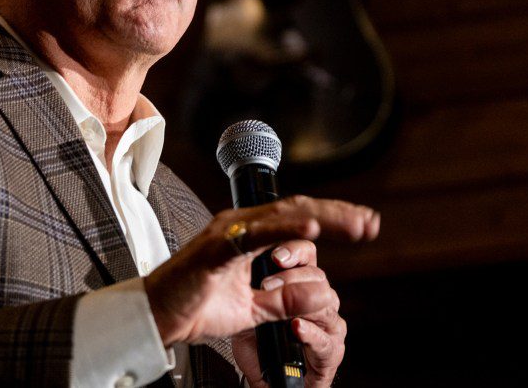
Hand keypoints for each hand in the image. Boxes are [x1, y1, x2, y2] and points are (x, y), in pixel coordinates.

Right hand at [142, 196, 377, 348]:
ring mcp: (227, 232)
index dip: (332, 218)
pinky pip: (255, 235)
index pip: (297, 218)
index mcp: (247, 234)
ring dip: (322, 219)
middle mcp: (239, 225)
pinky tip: (312, 230)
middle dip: (338, 214)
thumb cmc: (195, 307)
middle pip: (297, 210)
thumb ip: (284, 299)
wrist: (155, 317)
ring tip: (355, 226)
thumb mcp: (251, 309)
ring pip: (282, 216)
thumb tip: (321, 291)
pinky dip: (285, 231)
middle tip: (371, 223)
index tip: (365, 226)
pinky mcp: (215, 249)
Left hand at [230, 240, 345, 387]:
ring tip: (275, 300)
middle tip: (266, 284)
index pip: (307, 255)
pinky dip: (311, 334)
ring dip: (300, 301)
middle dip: (292, 277)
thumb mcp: (246, 307)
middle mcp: (319, 300)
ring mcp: (329, 326)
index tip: (275, 256)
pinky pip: (326, 340)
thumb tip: (246, 257)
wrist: (261, 379)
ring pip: (327, 304)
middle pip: (318, 277)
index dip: (295, 251)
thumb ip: (252, 284)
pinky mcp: (331, 352)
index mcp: (301, 283)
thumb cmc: (254, 340)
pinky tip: (296, 328)